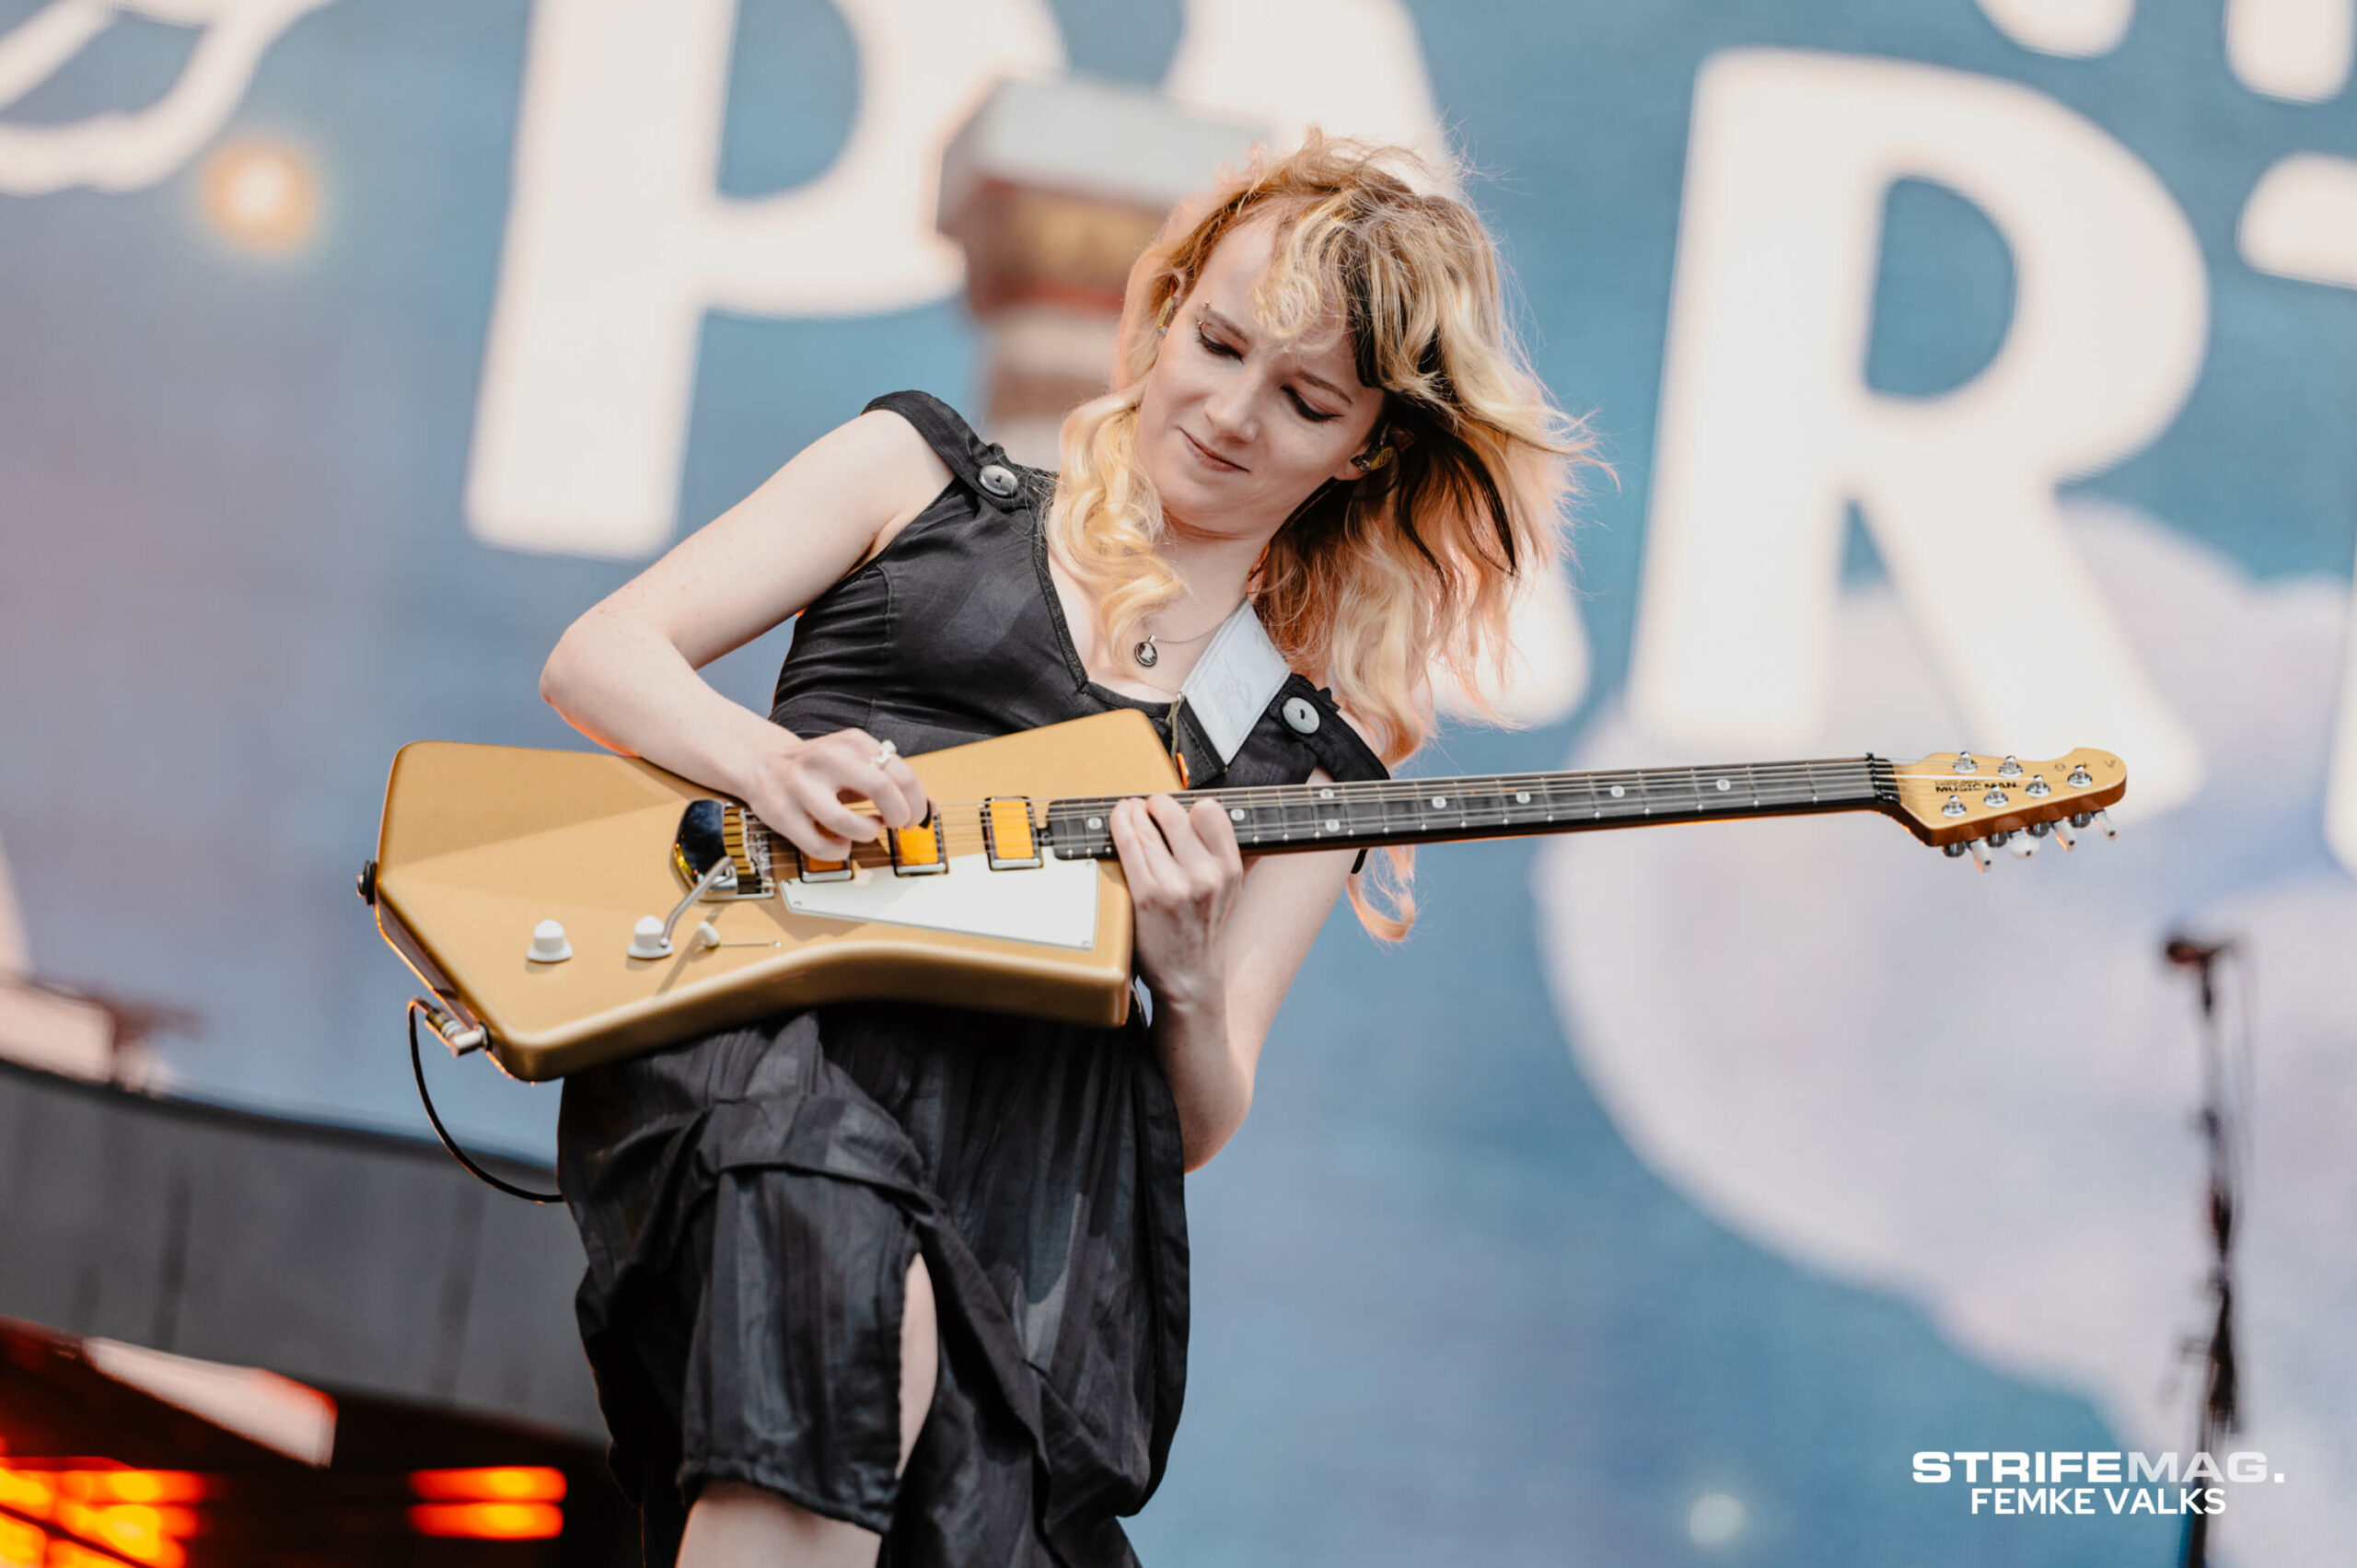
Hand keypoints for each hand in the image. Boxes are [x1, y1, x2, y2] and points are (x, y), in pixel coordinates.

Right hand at [734, 727, 928, 860]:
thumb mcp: (856, 761)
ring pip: (849, 823)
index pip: (900, 773)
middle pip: (881, 789)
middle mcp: (826, 760)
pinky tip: (842, 841)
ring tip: (867, 829)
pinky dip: (841, 850)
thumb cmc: (818, 767)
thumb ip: (890, 780)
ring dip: (868, 833)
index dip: (916, 801)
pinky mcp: (783, 814)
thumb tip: (930, 808)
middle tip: (898, 824)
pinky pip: (822, 846)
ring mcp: (802, 787)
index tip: (916, 815)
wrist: (761, 761)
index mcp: (851, 742)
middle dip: (900, 815)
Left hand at [1108, 794, 1243, 1011]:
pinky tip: (1119, 823)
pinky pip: (1129, 847)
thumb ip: (1223, 852)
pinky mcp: (1147, 895)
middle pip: (1174, 813)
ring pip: (1146, 827)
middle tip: (1146, 808)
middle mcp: (1207, 875)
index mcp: (1230, 868)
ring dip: (1132, 812)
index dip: (1188, 806)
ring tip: (1127, 812)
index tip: (1175, 812)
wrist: (1188, 976)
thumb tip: (1208, 812)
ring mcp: (1176, 885)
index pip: (1210, 811)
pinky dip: (1120, 827)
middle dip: (1155, 804)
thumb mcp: (1229, 888)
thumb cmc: (1202, 927)